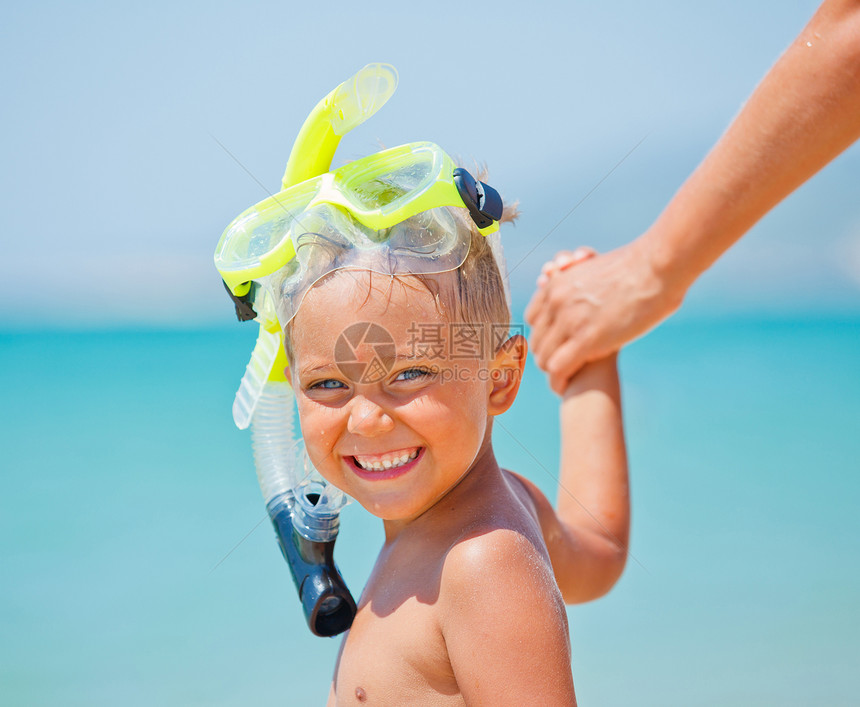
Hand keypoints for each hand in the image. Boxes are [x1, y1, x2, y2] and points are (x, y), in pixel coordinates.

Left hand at [526, 238, 682, 392]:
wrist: (657, 267)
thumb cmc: (637, 266)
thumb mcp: (595, 268)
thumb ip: (581, 280)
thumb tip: (585, 289)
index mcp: (557, 284)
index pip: (532, 318)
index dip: (544, 334)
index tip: (556, 344)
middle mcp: (556, 302)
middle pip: (536, 341)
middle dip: (548, 356)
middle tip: (561, 368)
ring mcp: (570, 320)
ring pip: (544, 357)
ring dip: (553, 372)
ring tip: (565, 380)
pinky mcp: (587, 339)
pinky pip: (558, 368)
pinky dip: (559, 382)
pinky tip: (565, 388)